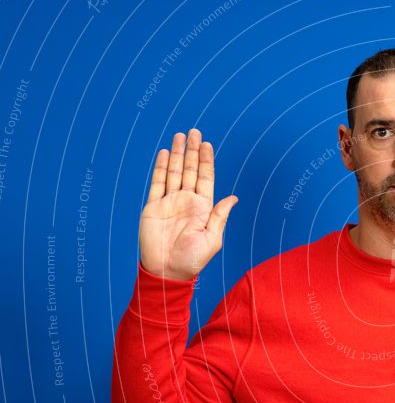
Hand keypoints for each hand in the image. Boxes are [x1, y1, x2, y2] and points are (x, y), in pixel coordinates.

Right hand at [139, 128, 237, 279]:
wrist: (167, 271)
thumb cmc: (193, 260)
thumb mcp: (212, 239)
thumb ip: (220, 216)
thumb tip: (234, 197)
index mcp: (203, 208)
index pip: (205, 178)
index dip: (206, 161)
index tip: (207, 144)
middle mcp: (187, 202)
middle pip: (190, 170)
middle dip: (193, 151)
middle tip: (194, 131)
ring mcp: (170, 202)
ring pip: (174, 172)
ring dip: (177, 154)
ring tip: (180, 136)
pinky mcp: (153, 207)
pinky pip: (157, 183)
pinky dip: (160, 167)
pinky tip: (164, 153)